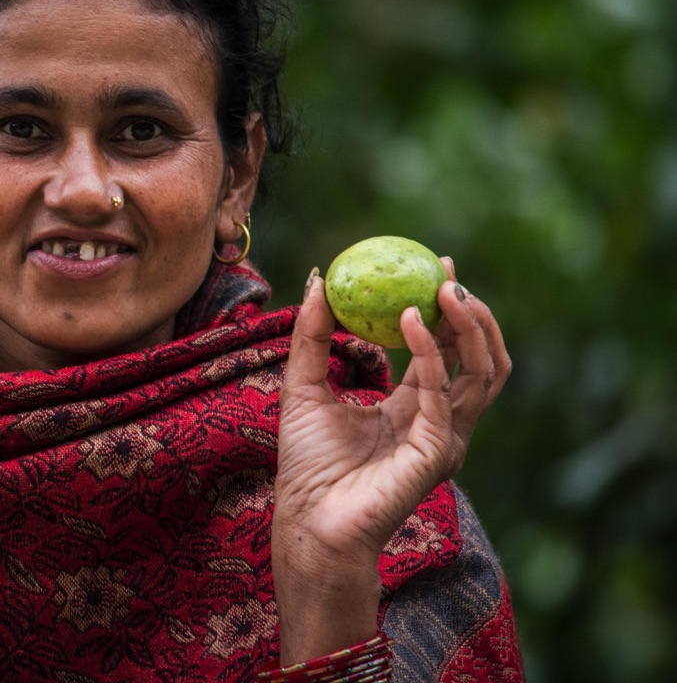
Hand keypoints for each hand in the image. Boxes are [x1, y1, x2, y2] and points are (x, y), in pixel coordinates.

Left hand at [271, 260, 510, 661]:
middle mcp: (438, 423)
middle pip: (478, 359)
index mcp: (412, 409)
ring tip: (442, 289)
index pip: (446, 352)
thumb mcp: (303, 385)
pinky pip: (443, 393)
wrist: (306, 518)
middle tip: (447, 272)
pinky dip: (432, 354)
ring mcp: (444, 439)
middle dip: (471, 312)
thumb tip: (319, 277)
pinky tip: (410, 321)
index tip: (435, 267)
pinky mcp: (437, 452)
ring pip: (482, 374)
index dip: (447, 310)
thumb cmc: (306, 464)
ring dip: (468, 327)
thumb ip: (313, 334)